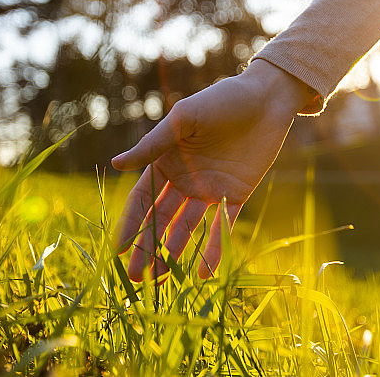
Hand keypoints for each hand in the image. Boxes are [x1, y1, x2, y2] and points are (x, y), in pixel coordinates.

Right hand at [111, 59, 312, 280]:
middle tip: (136, 277)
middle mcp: (184, 179)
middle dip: (148, 247)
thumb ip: (153, 145)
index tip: (118, 250)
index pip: (143, 199)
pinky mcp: (236, 194)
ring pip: (187, 228)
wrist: (265, 99)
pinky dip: (214, 249)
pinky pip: (222, 226)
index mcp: (166, 161)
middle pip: (161, 219)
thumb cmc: (221, 100)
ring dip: (174, 252)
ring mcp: (209, 189)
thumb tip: (115, 165)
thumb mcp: (184, 119)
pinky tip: (202, 272)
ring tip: (163, 279)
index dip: (131, 224)